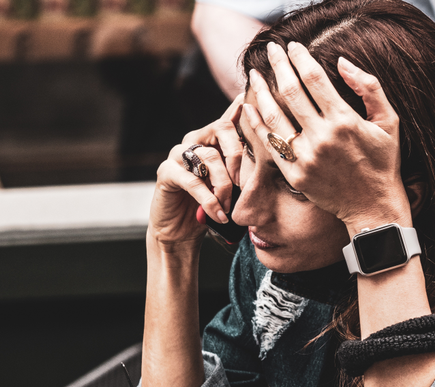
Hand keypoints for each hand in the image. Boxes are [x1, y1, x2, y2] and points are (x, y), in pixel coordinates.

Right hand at [149, 94, 243, 248]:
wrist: (179, 231)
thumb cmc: (210, 206)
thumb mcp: (231, 186)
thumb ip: (243, 169)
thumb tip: (268, 157)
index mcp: (211, 138)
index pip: (230, 118)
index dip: (242, 110)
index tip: (253, 108)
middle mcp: (194, 139)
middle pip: (222, 129)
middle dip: (238, 156)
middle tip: (243, 184)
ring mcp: (177, 153)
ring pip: (210, 156)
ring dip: (224, 185)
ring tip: (228, 208)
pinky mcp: (166, 172)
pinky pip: (193, 182)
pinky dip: (210, 201)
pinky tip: (219, 215)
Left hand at [243, 42, 408, 231]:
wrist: (373, 205)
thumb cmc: (383, 161)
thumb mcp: (389, 121)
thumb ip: (369, 87)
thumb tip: (341, 62)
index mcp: (345, 120)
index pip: (314, 79)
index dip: (300, 58)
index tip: (292, 46)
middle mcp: (322, 137)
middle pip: (291, 91)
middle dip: (278, 66)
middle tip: (271, 50)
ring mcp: (306, 157)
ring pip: (274, 116)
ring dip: (261, 91)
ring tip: (254, 75)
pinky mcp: (295, 174)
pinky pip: (270, 144)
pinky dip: (256, 123)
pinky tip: (249, 107)